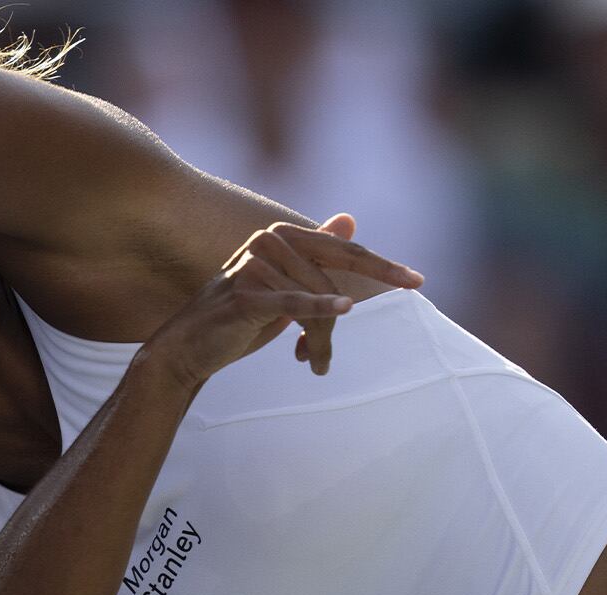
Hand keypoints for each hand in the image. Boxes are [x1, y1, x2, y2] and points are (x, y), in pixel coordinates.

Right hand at [140, 215, 422, 388]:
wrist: (189, 347)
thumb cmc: (240, 316)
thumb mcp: (285, 284)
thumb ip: (316, 254)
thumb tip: (349, 218)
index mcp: (283, 236)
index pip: (345, 252)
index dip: (383, 267)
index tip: (417, 282)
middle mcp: (270, 241)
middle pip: (333, 282)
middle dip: (334, 327)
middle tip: (322, 360)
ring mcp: (255, 265)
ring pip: (315, 303)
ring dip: (319, 341)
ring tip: (310, 363)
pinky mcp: (245, 295)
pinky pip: (294, 304)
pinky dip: (320, 308)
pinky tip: (344, 309)